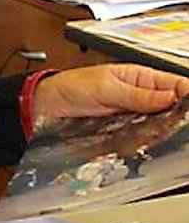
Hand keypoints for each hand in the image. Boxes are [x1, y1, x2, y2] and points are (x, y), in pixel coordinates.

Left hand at [33, 63, 188, 126]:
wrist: (48, 104)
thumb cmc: (73, 86)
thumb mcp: (107, 87)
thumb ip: (138, 95)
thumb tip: (171, 97)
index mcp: (141, 77)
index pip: (176, 85)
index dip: (187, 97)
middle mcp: (141, 96)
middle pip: (172, 107)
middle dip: (178, 118)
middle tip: (179, 129)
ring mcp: (133, 114)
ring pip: (160, 124)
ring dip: (163, 131)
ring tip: (166, 138)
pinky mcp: (124, 129)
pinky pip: (142, 136)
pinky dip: (147, 140)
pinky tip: (148, 145)